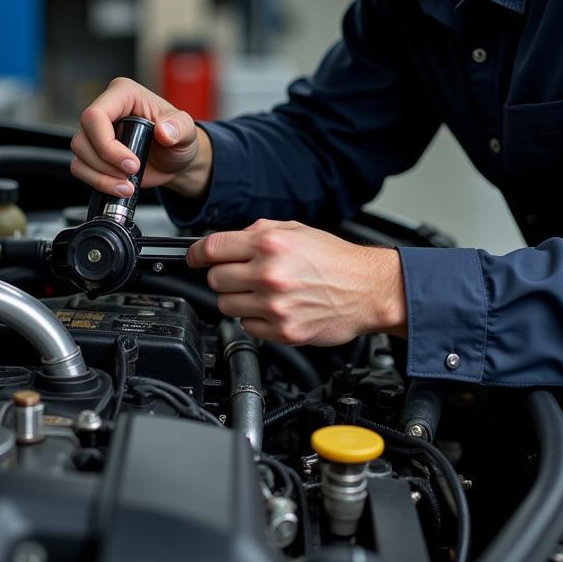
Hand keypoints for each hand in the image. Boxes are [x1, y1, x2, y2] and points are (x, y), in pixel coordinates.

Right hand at [70, 77, 211, 198]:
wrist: (175, 160)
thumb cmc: (179, 139)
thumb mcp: (188, 131)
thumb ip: (180, 128)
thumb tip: (164, 131)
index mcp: (124, 94)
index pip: (96, 115)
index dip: (107, 144)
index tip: (132, 163)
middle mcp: (106, 110)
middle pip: (83, 137)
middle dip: (106, 163)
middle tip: (133, 172)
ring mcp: (96, 132)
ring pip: (79, 154)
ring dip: (102, 176)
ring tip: (128, 184)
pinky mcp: (93, 152)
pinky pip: (80, 168)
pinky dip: (98, 182)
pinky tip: (119, 187)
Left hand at [187, 219, 406, 345]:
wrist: (368, 290)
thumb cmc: (336, 260)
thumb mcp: (297, 230)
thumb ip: (258, 232)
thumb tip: (225, 241)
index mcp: (271, 243)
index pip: (212, 248)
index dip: (197, 254)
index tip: (194, 258)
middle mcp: (270, 273)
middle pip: (215, 279)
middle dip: (224, 276)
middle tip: (241, 275)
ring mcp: (275, 305)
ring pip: (226, 305)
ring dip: (237, 299)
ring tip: (261, 293)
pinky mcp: (283, 331)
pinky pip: (247, 326)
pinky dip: (254, 319)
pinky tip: (273, 309)